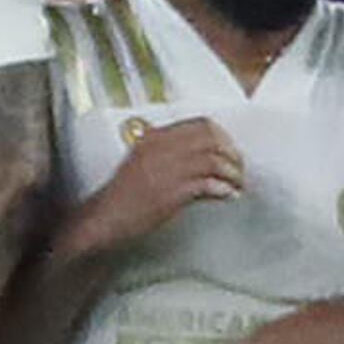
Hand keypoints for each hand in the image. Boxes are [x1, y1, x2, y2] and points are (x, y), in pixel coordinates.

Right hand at [77, 118, 243, 253]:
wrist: (105, 219)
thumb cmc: (125, 196)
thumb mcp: (146, 164)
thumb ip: (174, 156)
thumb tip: (208, 160)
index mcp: (154, 137)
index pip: (200, 124)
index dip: (223, 137)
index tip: (231, 151)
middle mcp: (161, 149)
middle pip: (212, 139)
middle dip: (232, 154)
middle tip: (238, 169)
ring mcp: (166, 169)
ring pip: (214, 161)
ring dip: (232, 174)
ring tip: (236, 185)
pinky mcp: (171, 192)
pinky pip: (208, 184)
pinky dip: (223, 190)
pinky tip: (227, 195)